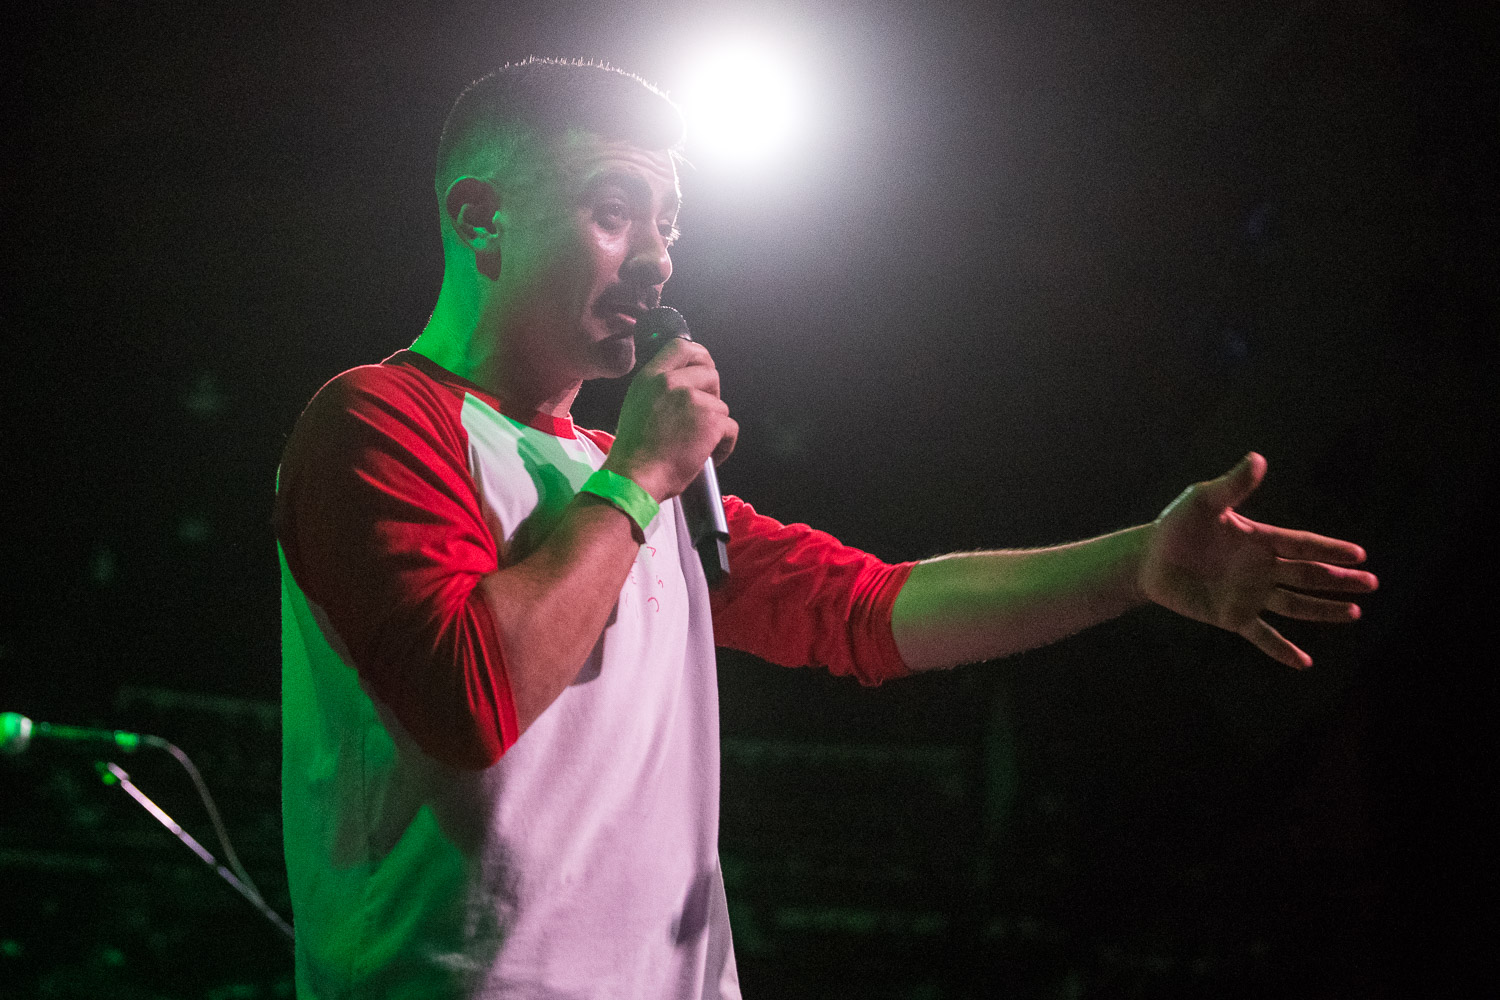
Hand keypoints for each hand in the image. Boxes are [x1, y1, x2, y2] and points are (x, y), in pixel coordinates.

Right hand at [603, 338, 738, 501]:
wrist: (635, 476)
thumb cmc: (634, 451)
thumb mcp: (637, 405)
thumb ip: (658, 389)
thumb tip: (682, 386)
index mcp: (651, 377)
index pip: (681, 346)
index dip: (699, 356)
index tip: (704, 370)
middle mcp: (672, 382)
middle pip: (710, 373)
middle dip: (712, 395)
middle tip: (701, 418)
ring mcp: (694, 400)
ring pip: (721, 405)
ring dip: (715, 426)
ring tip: (699, 444)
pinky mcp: (711, 421)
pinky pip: (731, 428)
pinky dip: (724, 445)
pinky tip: (709, 456)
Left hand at [1138, 453, 1377, 668]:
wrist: (1148, 559)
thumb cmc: (1176, 526)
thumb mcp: (1203, 501)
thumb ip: (1232, 485)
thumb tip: (1258, 458)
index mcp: (1260, 540)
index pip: (1302, 545)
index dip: (1330, 550)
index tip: (1358, 555)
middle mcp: (1261, 569)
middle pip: (1307, 575)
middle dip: (1338, 580)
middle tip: (1371, 584)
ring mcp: (1249, 594)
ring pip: (1295, 604)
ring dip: (1322, 610)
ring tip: (1353, 613)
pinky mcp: (1232, 616)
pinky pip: (1262, 635)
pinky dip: (1282, 649)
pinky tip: (1303, 663)